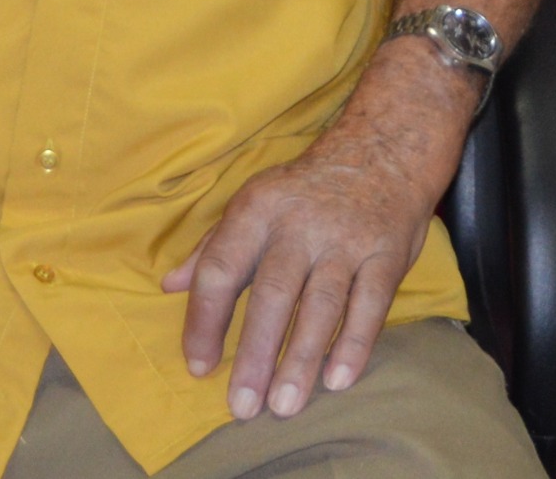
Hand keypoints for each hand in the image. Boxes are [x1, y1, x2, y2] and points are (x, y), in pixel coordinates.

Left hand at [162, 72, 468, 420]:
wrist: (383, 148)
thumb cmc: (306, 190)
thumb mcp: (254, 203)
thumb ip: (212, 248)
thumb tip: (169, 285)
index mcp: (258, 208)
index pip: (221, 268)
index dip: (206, 320)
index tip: (200, 366)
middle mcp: (300, 223)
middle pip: (273, 294)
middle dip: (256, 354)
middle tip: (242, 407)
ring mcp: (346, 239)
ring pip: (321, 305)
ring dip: (302, 359)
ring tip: (284, 406)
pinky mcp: (387, 253)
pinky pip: (370, 305)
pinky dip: (354, 344)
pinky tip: (338, 380)